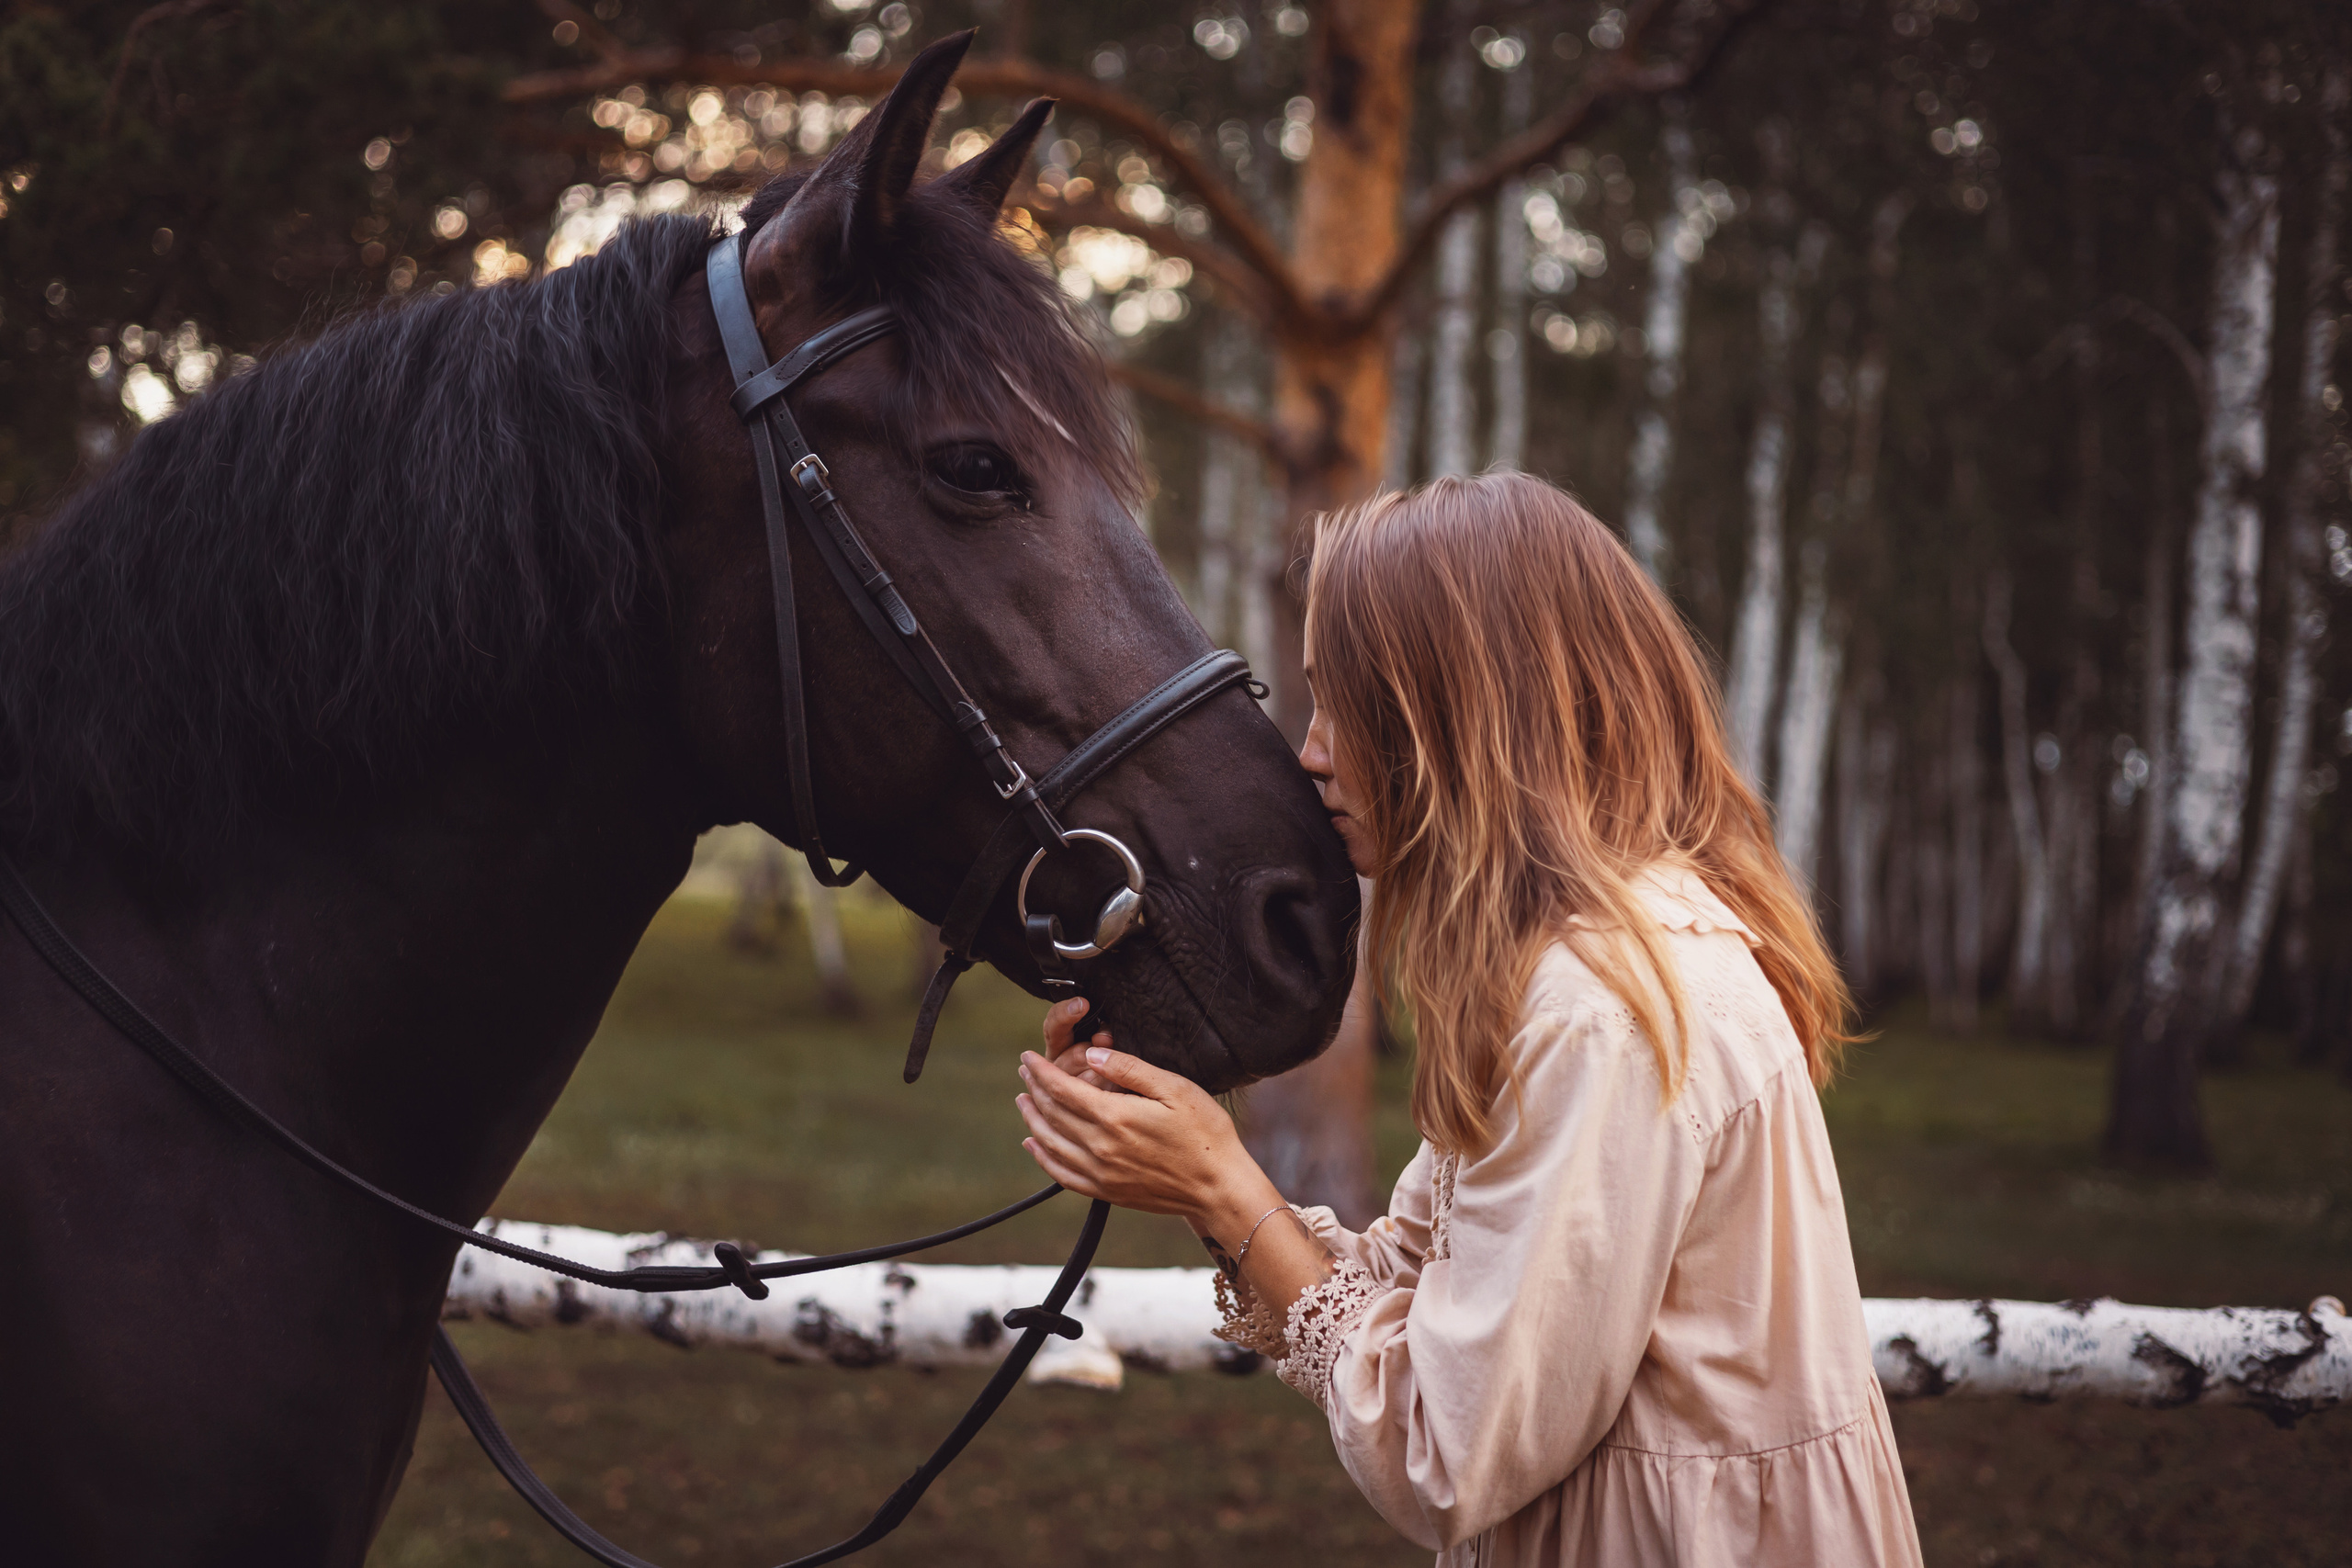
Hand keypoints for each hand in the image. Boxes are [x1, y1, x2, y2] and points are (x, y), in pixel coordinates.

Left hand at [1016, 1005, 1264, 1222]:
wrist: (1219, 1187)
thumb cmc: (1205, 1133)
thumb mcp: (1174, 1089)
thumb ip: (1129, 1069)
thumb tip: (1092, 1053)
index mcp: (1115, 1117)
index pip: (1062, 1088)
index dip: (1041, 1071)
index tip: (1028, 1057)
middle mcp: (1101, 1147)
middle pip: (1052, 1113)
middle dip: (1034, 1089)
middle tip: (1025, 1072)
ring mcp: (1101, 1173)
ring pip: (1051, 1143)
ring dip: (1032, 1119)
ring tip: (1024, 1101)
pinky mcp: (1107, 1192)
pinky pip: (1062, 1174)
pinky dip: (1043, 1157)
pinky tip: (1034, 1145)